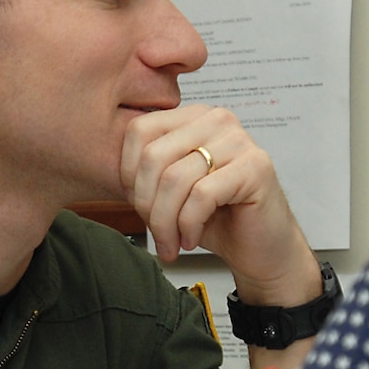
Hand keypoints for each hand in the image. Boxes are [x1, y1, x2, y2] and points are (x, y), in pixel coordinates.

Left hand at [122, 105, 317, 303]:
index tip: (138, 206)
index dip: (127, 175)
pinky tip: (192, 239)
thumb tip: (108, 170)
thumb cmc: (217, 221)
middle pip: (153, 156)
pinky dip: (189, 226)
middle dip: (147, 205)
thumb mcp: (171, 190)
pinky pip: (201, 196)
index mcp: (192, 118)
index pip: (138, 131)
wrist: (261, 250)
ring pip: (175, 179)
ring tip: (172, 242)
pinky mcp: (255, 167)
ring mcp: (239, 140)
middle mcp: (216, 120)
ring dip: (166, 222)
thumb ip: (146, 172)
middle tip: (156, 233)